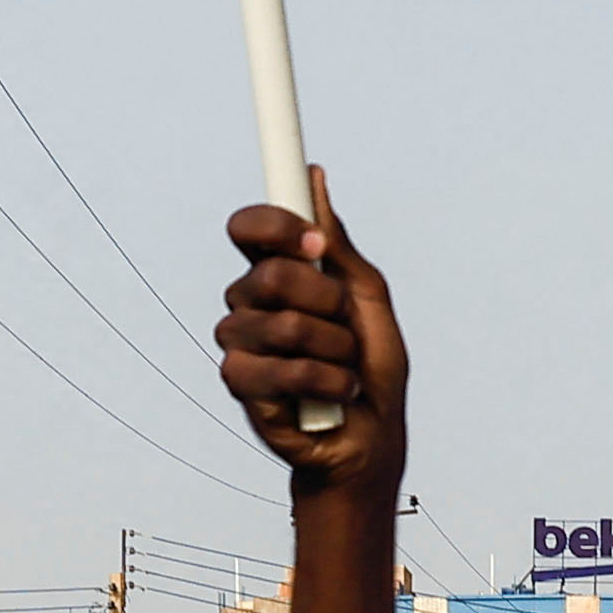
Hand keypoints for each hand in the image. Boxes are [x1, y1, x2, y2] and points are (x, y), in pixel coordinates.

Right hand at [212, 189, 410, 490]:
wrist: (372, 436)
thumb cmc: (371, 364)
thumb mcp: (367, 296)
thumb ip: (337, 244)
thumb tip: (314, 177)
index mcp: (276, 272)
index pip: (249, 228)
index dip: (276, 227)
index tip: (315, 244)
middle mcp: (249, 301)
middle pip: (270, 275)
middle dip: (327, 301)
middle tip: (346, 324)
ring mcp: (240, 342)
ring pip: (282, 324)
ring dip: (334, 348)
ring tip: (346, 367)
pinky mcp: (240, 383)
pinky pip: (280, 369)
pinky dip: (325, 381)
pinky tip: (334, 394)